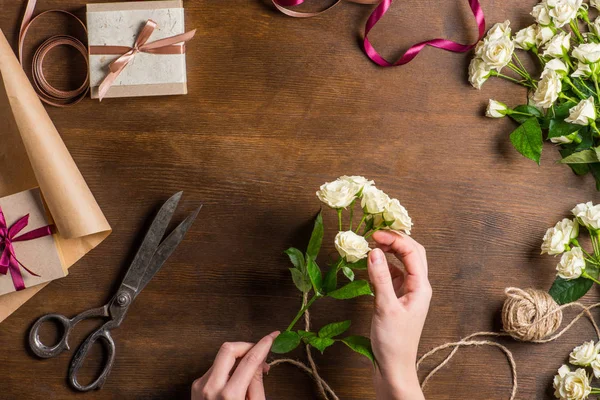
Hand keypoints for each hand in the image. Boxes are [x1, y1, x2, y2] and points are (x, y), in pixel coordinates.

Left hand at [191, 331, 278, 399]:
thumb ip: (256, 383)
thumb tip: (260, 362)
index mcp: (229, 396)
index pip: (250, 359)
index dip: (264, 344)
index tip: (273, 336)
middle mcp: (211, 388)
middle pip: (228, 348)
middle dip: (246, 345)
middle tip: (259, 351)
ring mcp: (200, 386)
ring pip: (221, 357)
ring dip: (238, 357)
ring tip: (250, 370)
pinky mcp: (195, 386)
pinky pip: (214, 368)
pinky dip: (228, 368)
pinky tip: (236, 378)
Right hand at [367, 230, 430, 399]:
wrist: (394, 367)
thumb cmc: (393, 342)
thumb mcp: (385, 308)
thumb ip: (380, 278)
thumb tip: (373, 251)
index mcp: (421, 287)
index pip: (412, 252)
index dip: (395, 239)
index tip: (374, 234)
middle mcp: (418, 287)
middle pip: (412, 253)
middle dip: (395, 239)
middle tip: (374, 233)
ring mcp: (408, 292)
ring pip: (402, 262)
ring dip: (389, 251)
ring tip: (371, 244)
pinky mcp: (398, 299)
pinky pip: (393, 274)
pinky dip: (383, 265)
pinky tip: (371, 264)